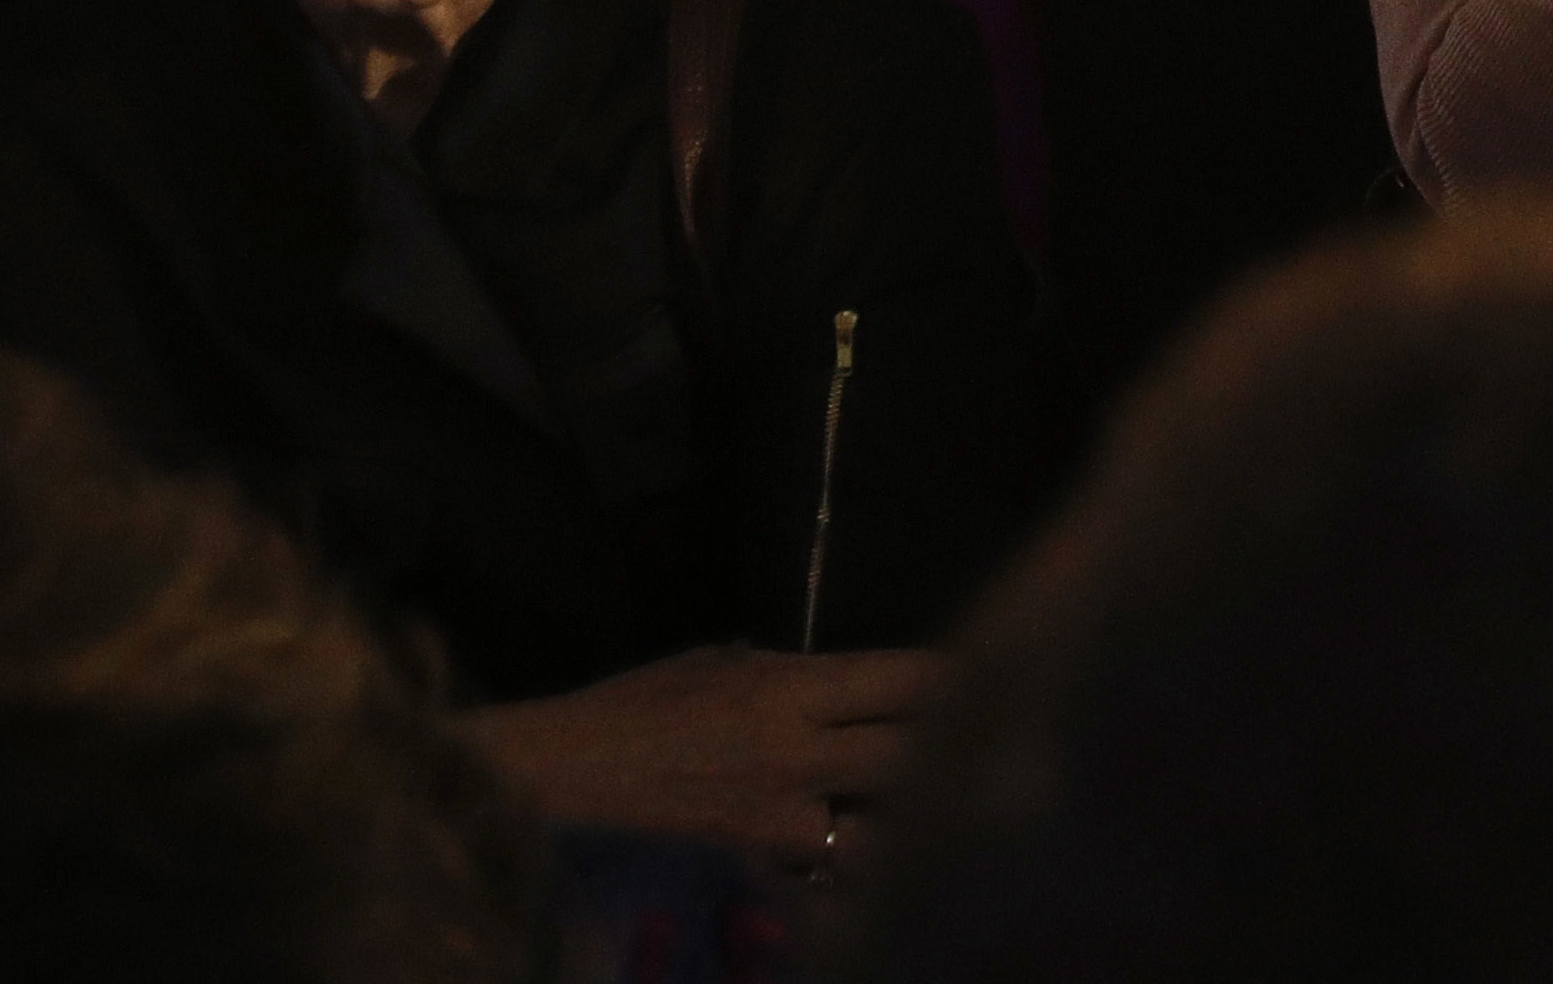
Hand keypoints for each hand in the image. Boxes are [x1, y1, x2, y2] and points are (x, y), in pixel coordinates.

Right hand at [464, 645, 942, 875]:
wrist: (553, 784)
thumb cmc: (626, 712)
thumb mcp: (708, 665)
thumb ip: (781, 671)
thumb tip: (838, 681)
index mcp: (789, 689)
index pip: (907, 679)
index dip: (960, 682)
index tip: (1000, 678)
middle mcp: (800, 755)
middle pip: (918, 756)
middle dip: (956, 756)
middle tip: (988, 756)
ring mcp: (782, 827)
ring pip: (890, 835)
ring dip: (915, 829)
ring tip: (943, 824)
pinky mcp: (760, 879)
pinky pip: (836, 888)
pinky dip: (859, 883)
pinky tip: (881, 878)